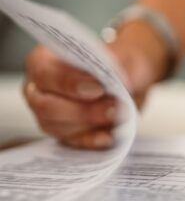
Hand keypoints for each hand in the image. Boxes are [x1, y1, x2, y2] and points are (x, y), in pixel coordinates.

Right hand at [23, 21, 166, 149]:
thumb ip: (120, 65)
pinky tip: (108, 136)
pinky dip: (91, 140)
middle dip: (83, 110)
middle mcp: (38, 89)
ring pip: (57, 127)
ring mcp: (47, 116)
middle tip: (114, 107)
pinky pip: (72, 143)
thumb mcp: (124, 58)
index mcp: (43, 61)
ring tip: (118, 116)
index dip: (69, 83)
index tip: (99, 88)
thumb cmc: (119, 65)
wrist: (131, 82)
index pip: (44, 73)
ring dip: (89, 124)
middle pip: (46, 107)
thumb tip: (121, 80)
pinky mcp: (63, 135)